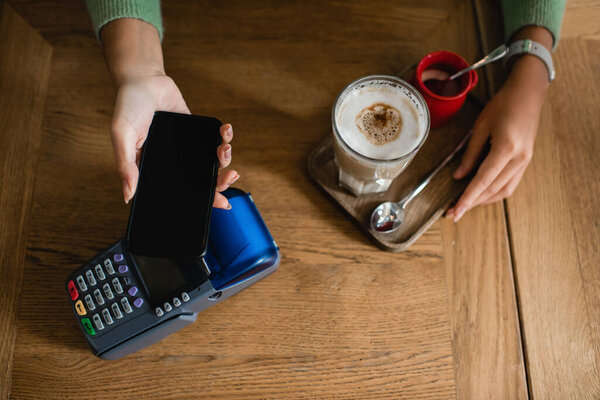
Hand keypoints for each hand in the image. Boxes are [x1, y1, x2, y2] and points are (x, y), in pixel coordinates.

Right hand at [100, 18, 236, 207]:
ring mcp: (187, 147)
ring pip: (212, 161)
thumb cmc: (127, 106)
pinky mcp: (196, 131)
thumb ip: (126, 165)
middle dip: (220, 181)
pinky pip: (215, 139)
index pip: (181, 190)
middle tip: (230, 177)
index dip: (201, 199)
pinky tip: (225, 130)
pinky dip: (224, 136)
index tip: (219, 203)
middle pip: (202, 179)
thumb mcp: (121, 136)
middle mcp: (174, 161)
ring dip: (224, 159)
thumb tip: (128, 195)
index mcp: (155, 168)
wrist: (142, 78)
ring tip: (224, 149)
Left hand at [446, 53, 549, 220]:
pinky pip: (510, 184)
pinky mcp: (526, 161)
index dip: (467, 198)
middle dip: (471, 203)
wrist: (528, 94)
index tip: (456, 212)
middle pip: (492, 190)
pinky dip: (494, 192)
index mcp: (506, 149)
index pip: (482, 180)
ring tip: (464, 205)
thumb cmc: (502, 105)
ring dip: (483, 200)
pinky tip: (481, 194)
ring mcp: (525, 162)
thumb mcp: (480, 128)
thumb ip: (469, 154)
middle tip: (453, 212)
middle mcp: (519, 159)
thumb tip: (458, 176)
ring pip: (503, 191)